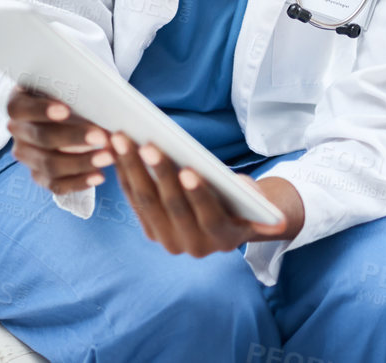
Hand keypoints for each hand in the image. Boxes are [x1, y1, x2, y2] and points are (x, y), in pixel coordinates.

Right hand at [4, 85, 112, 194]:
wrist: (60, 114)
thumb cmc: (64, 95)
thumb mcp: (63, 87)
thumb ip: (73, 92)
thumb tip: (101, 100)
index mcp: (18, 105)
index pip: (20, 108)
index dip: (41, 110)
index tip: (66, 111)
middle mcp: (18, 131)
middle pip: (41, 138)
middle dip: (73, 138)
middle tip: (100, 137)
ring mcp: (27, 156)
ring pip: (49, 165)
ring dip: (81, 162)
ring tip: (107, 157)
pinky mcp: (39, 175)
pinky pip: (56, 184)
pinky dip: (79, 182)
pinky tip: (99, 176)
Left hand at [111, 134, 302, 256]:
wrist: (230, 223)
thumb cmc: (245, 201)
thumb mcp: (255, 199)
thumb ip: (256, 202)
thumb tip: (268, 213)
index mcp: (224, 240)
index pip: (208, 217)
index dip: (198, 195)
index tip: (189, 170)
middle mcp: (193, 247)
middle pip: (171, 206)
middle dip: (158, 173)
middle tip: (147, 143)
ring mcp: (168, 240)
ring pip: (147, 202)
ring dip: (132, 168)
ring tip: (123, 140)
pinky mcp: (150, 229)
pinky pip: (135, 200)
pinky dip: (125, 173)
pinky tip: (117, 149)